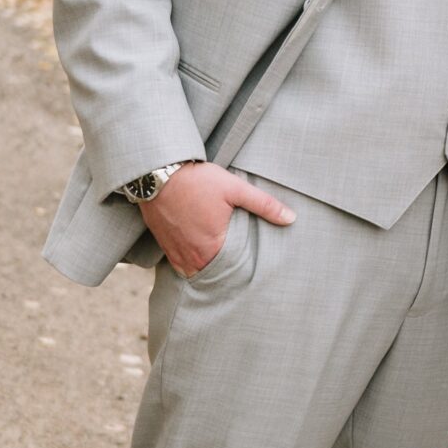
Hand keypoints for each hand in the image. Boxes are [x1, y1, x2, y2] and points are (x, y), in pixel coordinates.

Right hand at [140, 162, 293, 275]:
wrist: (157, 172)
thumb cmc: (197, 181)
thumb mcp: (235, 189)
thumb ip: (264, 205)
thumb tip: (291, 218)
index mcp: (211, 248)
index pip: (232, 272)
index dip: (242, 273)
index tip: (252, 272)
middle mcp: (191, 257)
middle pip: (212, 275)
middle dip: (224, 274)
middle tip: (238, 273)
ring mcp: (174, 252)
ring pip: (194, 271)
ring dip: (205, 269)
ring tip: (219, 265)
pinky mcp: (163, 244)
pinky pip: (178, 264)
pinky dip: (189, 262)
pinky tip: (198, 255)